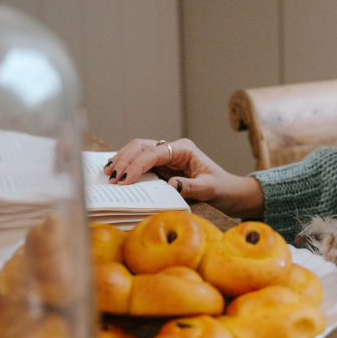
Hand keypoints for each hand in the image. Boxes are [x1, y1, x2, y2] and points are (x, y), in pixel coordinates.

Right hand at [102, 138, 264, 217]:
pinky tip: (114, 172)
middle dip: (124, 159)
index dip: (136, 164)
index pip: (154, 152)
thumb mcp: (209, 190)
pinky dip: (126, 165)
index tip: (124, 179)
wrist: (229, 191)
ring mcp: (166, 156)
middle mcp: (173, 149)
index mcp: (184, 150)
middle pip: (141, 146)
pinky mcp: (161, 166)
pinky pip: (140, 161)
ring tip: (107, 174)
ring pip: (137, 150)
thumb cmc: (221, 189)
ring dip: (121, 160)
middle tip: (111, 177)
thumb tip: (169, 184)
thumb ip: (190, 187)